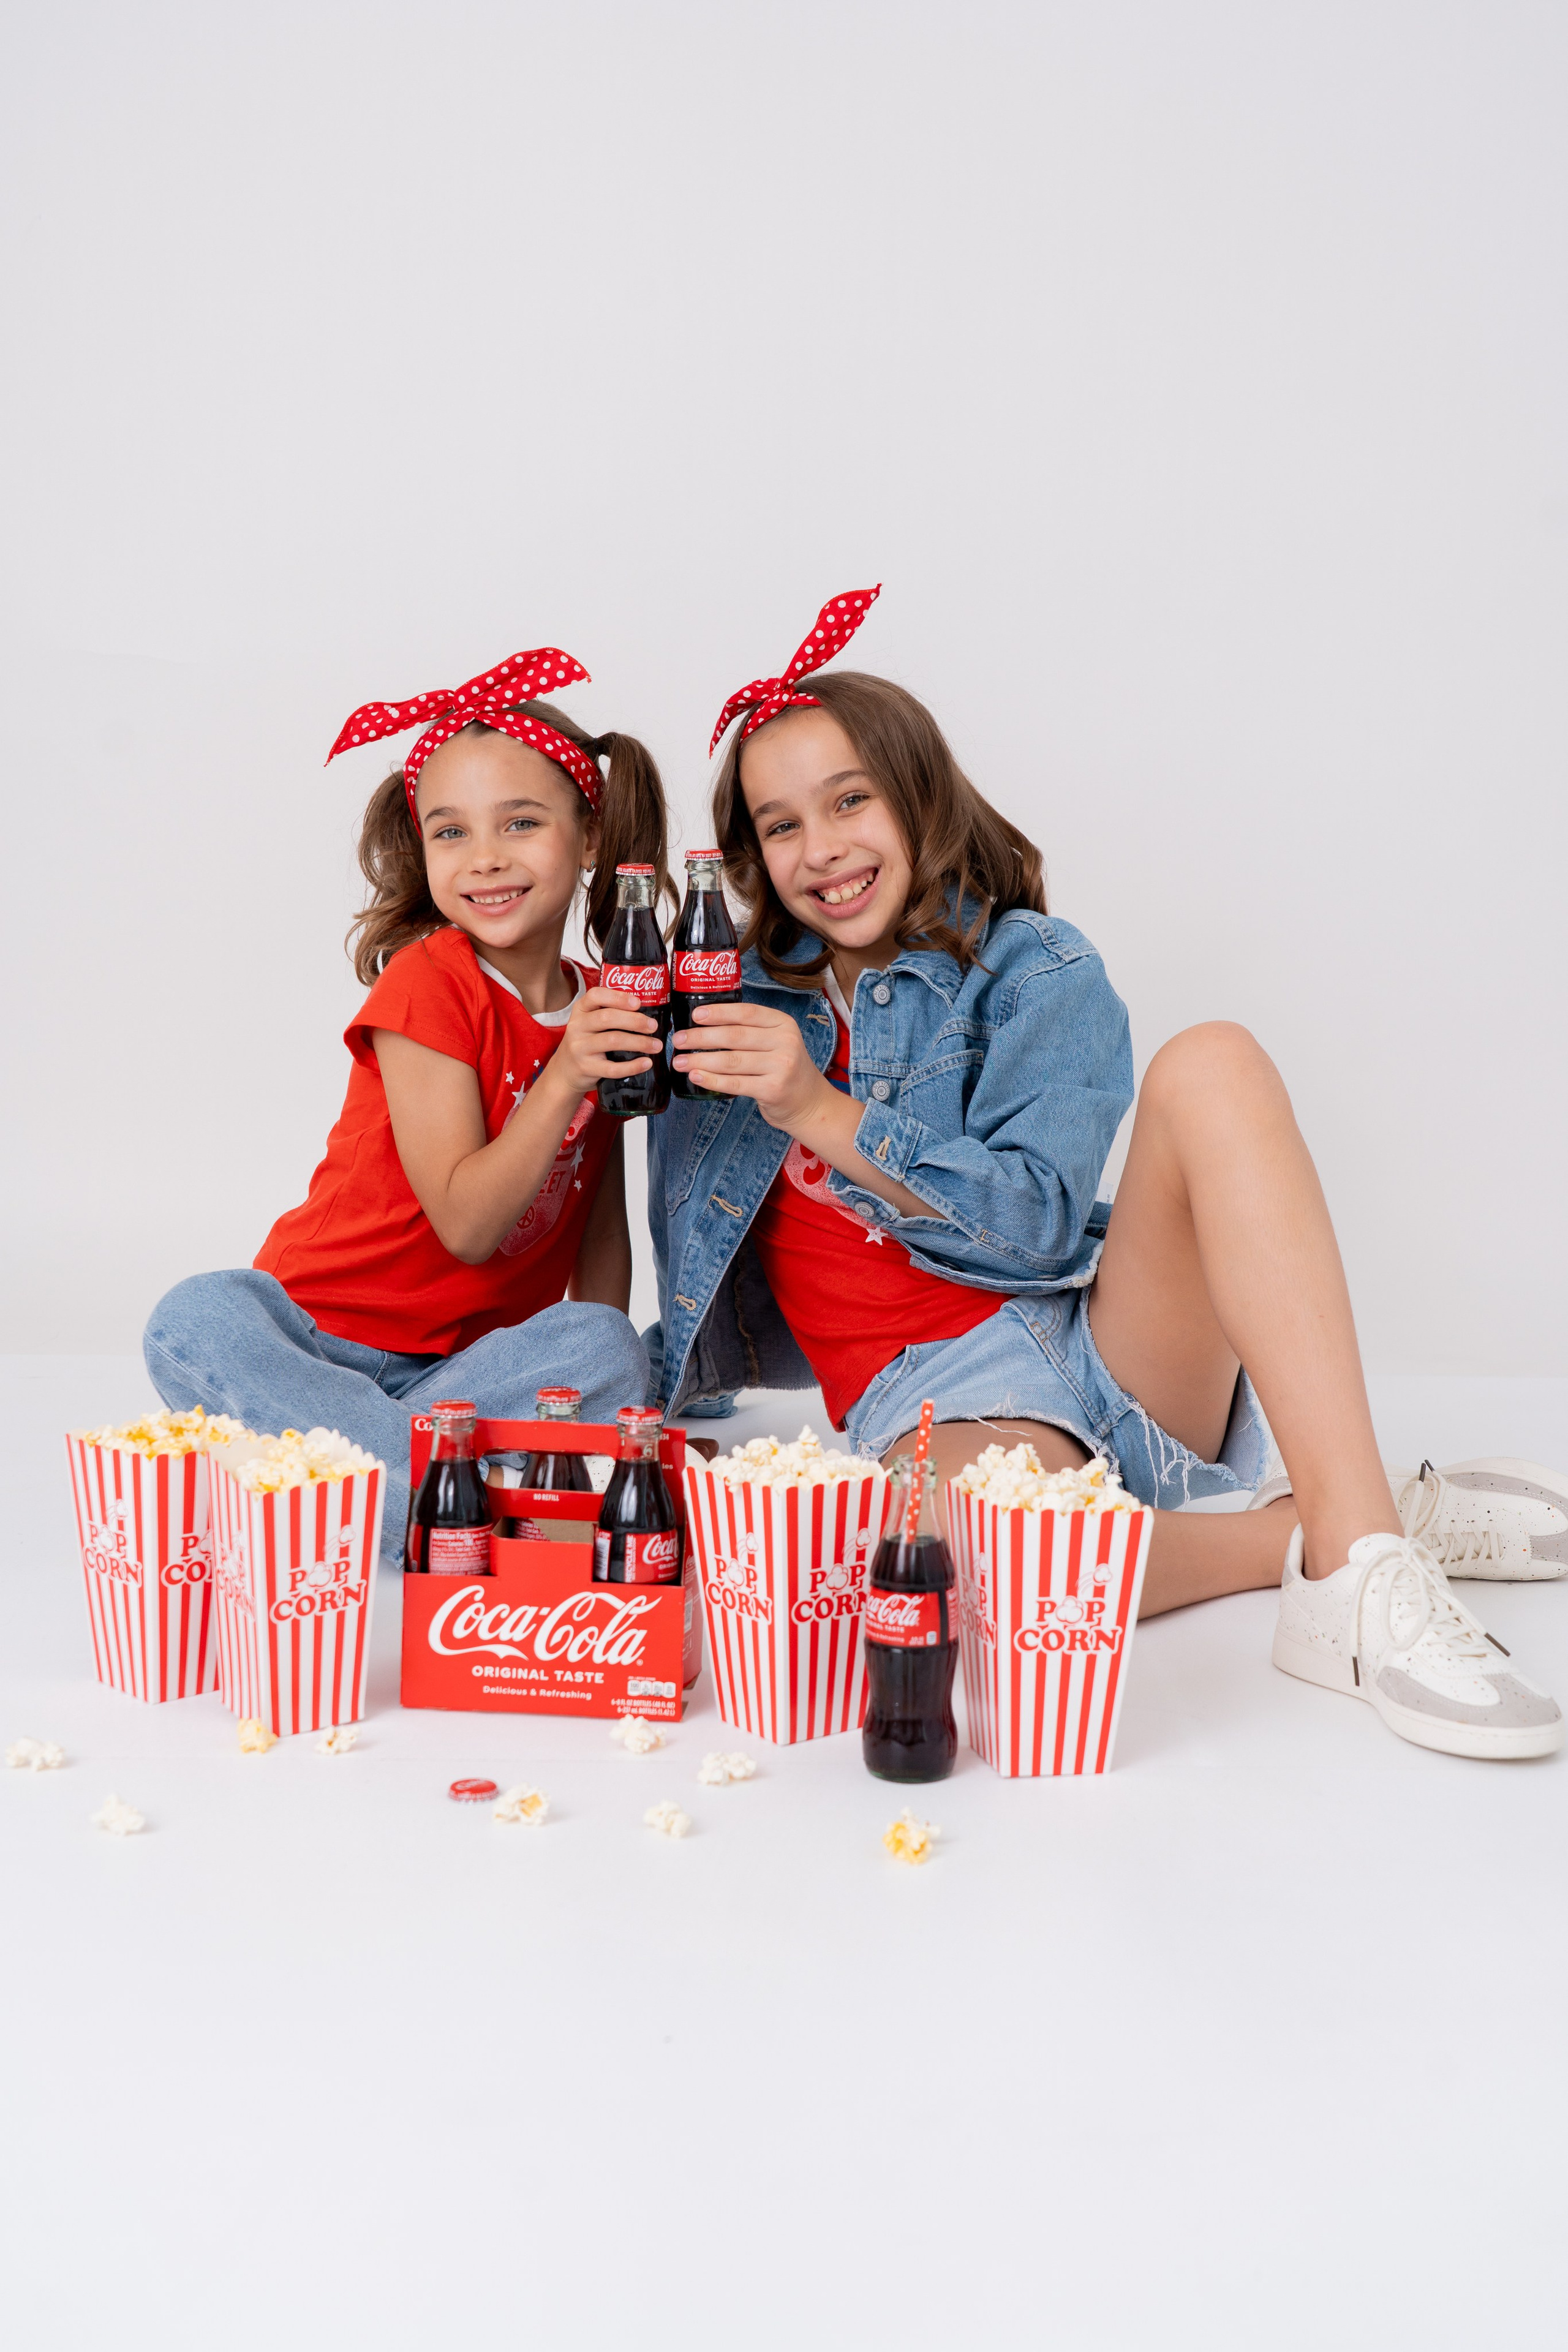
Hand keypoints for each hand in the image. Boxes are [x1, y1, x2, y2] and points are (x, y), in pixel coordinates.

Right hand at [540, 987, 660, 1101]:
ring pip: (612, 1040)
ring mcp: (580, 1048)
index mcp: (580, 1010)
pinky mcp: (586, 1068)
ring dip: (639, 1042)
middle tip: (653, 1026)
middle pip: (607, 1018)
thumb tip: (648, 1013)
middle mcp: (577, 1026)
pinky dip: (632, 1066)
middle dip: (635, 1021)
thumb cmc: (586, 1042)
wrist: (565, 1071)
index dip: (618, 997)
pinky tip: (646, 1063)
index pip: (595, 996)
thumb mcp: (589, 1023)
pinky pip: (612, 1068)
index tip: (638, 1002)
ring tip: (656, 1045)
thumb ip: (610, 1014)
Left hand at [671, 1002, 833, 1132]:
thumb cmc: (784, 1069)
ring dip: (700, 1060)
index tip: (694, 1016)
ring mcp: (781, 1066)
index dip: (718, 1013)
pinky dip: (712, 1080)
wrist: (809, 1102)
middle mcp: (785, 1042)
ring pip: (731, 1061)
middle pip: (734, 1037)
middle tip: (678, 1040)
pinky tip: (695, 1076)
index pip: (746, 1013)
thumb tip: (704, 1025)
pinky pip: (735, 1083)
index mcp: (783, 1024)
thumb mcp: (776, 1042)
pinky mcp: (773, 1090)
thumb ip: (750, 1031)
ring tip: (680, 1061)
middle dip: (701, 1038)